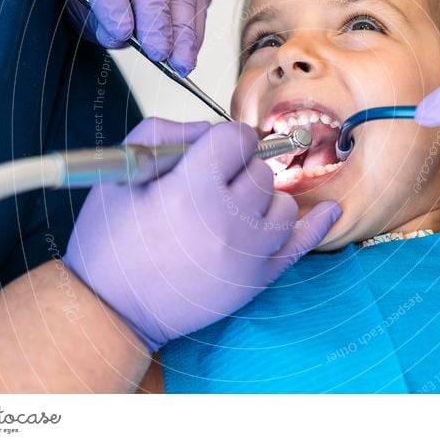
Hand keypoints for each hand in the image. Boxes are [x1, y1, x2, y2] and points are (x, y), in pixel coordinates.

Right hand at [63, 118, 341, 350]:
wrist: (113, 309)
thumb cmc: (110, 242)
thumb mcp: (121, 172)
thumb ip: (165, 132)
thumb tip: (209, 130)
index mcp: (193, 189)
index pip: (237, 138)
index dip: (223, 140)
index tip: (212, 152)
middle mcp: (230, 219)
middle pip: (260, 170)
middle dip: (238, 170)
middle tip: (208, 188)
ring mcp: (250, 252)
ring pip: (281, 201)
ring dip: (261, 198)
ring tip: (230, 210)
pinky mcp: (258, 279)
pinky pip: (302, 244)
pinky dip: (317, 224)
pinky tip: (329, 211)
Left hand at [66, 0, 211, 75]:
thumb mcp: (83, 7)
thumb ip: (98, 21)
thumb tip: (123, 37)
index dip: (111, 0)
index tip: (121, 33)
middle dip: (155, 18)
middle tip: (157, 53)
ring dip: (183, 30)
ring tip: (180, 63)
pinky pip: (199, 0)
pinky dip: (195, 31)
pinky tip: (189, 54)